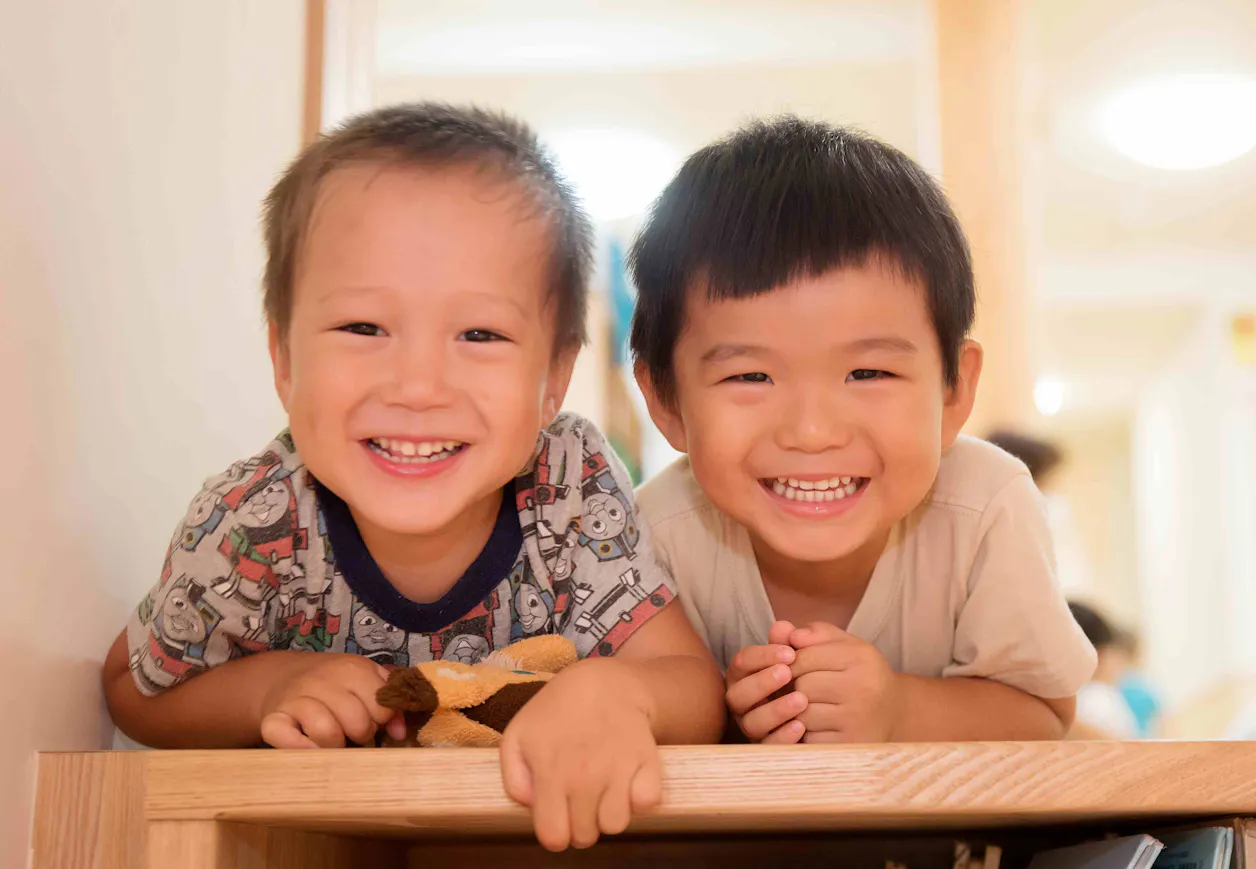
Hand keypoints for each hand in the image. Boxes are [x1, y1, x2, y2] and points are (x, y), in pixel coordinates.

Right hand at [259, 653, 405, 747]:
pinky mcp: (272, 718)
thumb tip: (400, 734)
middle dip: (361, 735)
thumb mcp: (365, 683)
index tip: (373, 720)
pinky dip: (302, 749)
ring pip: (326, 732)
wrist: (283, 677)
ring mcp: (295, 699)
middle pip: (356, 721)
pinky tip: (311, 748)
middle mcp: (321, 680)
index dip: (381, 719)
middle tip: (354, 734)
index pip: (381, 706)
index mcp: (351, 668)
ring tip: (335, 741)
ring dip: (335, 745)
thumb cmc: (334, 685)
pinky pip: (288, 739)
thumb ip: (389, 704)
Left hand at [499, 659, 661, 851]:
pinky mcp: (647, 761)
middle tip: (581, 798)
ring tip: (603, 790)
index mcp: (551, 773)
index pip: (554, 837)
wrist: (603, 680)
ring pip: (616, 824)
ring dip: (609, 813)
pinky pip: (647, 802)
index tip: (558, 816)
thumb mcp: (518, 735)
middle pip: (586, 836)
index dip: (555, 833)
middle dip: (581, 824)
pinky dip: (639, 796)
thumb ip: (514, 778)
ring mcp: (618, 769)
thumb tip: (531, 806)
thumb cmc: (556, 709)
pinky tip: (627, 780)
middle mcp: (585, 776)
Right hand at [724, 621, 808, 743]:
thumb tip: (783, 627)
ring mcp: (754, 728)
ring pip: (751, 723)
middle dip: (761, 682)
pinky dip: (783, 737)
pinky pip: (769, 747)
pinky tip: (802, 725)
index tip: (789, 652)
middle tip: (787, 673)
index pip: (741, 662)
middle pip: (737, 695)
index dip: (761, 656)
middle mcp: (744, 703)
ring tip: (801, 700)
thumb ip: (795, 639)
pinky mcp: (770, 749)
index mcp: (746, 676)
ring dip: (774, 711)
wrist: (837, 707)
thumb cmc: (815, 674)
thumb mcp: (810, 653)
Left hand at [788, 622, 899, 743]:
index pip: (804, 656)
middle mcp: (863, 687)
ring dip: (797, 712)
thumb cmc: (860, 673)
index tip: (792, 668)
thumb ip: (812, 634)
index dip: (789, 663)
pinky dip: (806, 734)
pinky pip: (810, 739)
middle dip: (793, 688)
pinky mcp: (850, 745)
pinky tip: (817, 727)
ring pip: (803, 713)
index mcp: (860, 657)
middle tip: (798, 690)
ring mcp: (858, 719)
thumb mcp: (843, 645)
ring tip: (807, 707)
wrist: (895, 713)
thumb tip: (779, 629)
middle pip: (802, 685)